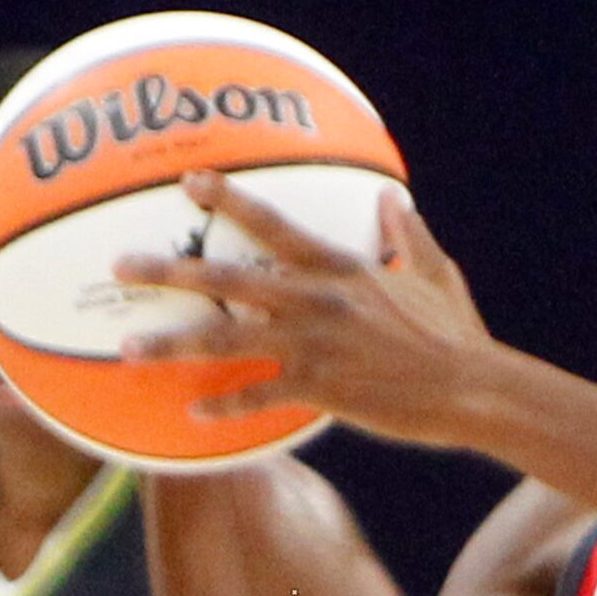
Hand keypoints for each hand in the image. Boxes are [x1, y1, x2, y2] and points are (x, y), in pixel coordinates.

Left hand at [116, 170, 500, 445]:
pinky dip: (223, 406)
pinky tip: (193, 413)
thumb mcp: (436, 275)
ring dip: (173, 345)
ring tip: (128, 347)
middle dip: (171, 271)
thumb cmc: (459, 334)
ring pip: (227, 342)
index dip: (231, 200)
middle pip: (230, 280)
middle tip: (121, 264)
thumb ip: (406, 235)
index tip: (190, 182)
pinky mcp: (321, 389)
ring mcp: (316, 346)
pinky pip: (257, 398)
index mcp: (344, 270)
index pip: (276, 226)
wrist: (475, 389)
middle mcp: (320, 302)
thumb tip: (393, 199)